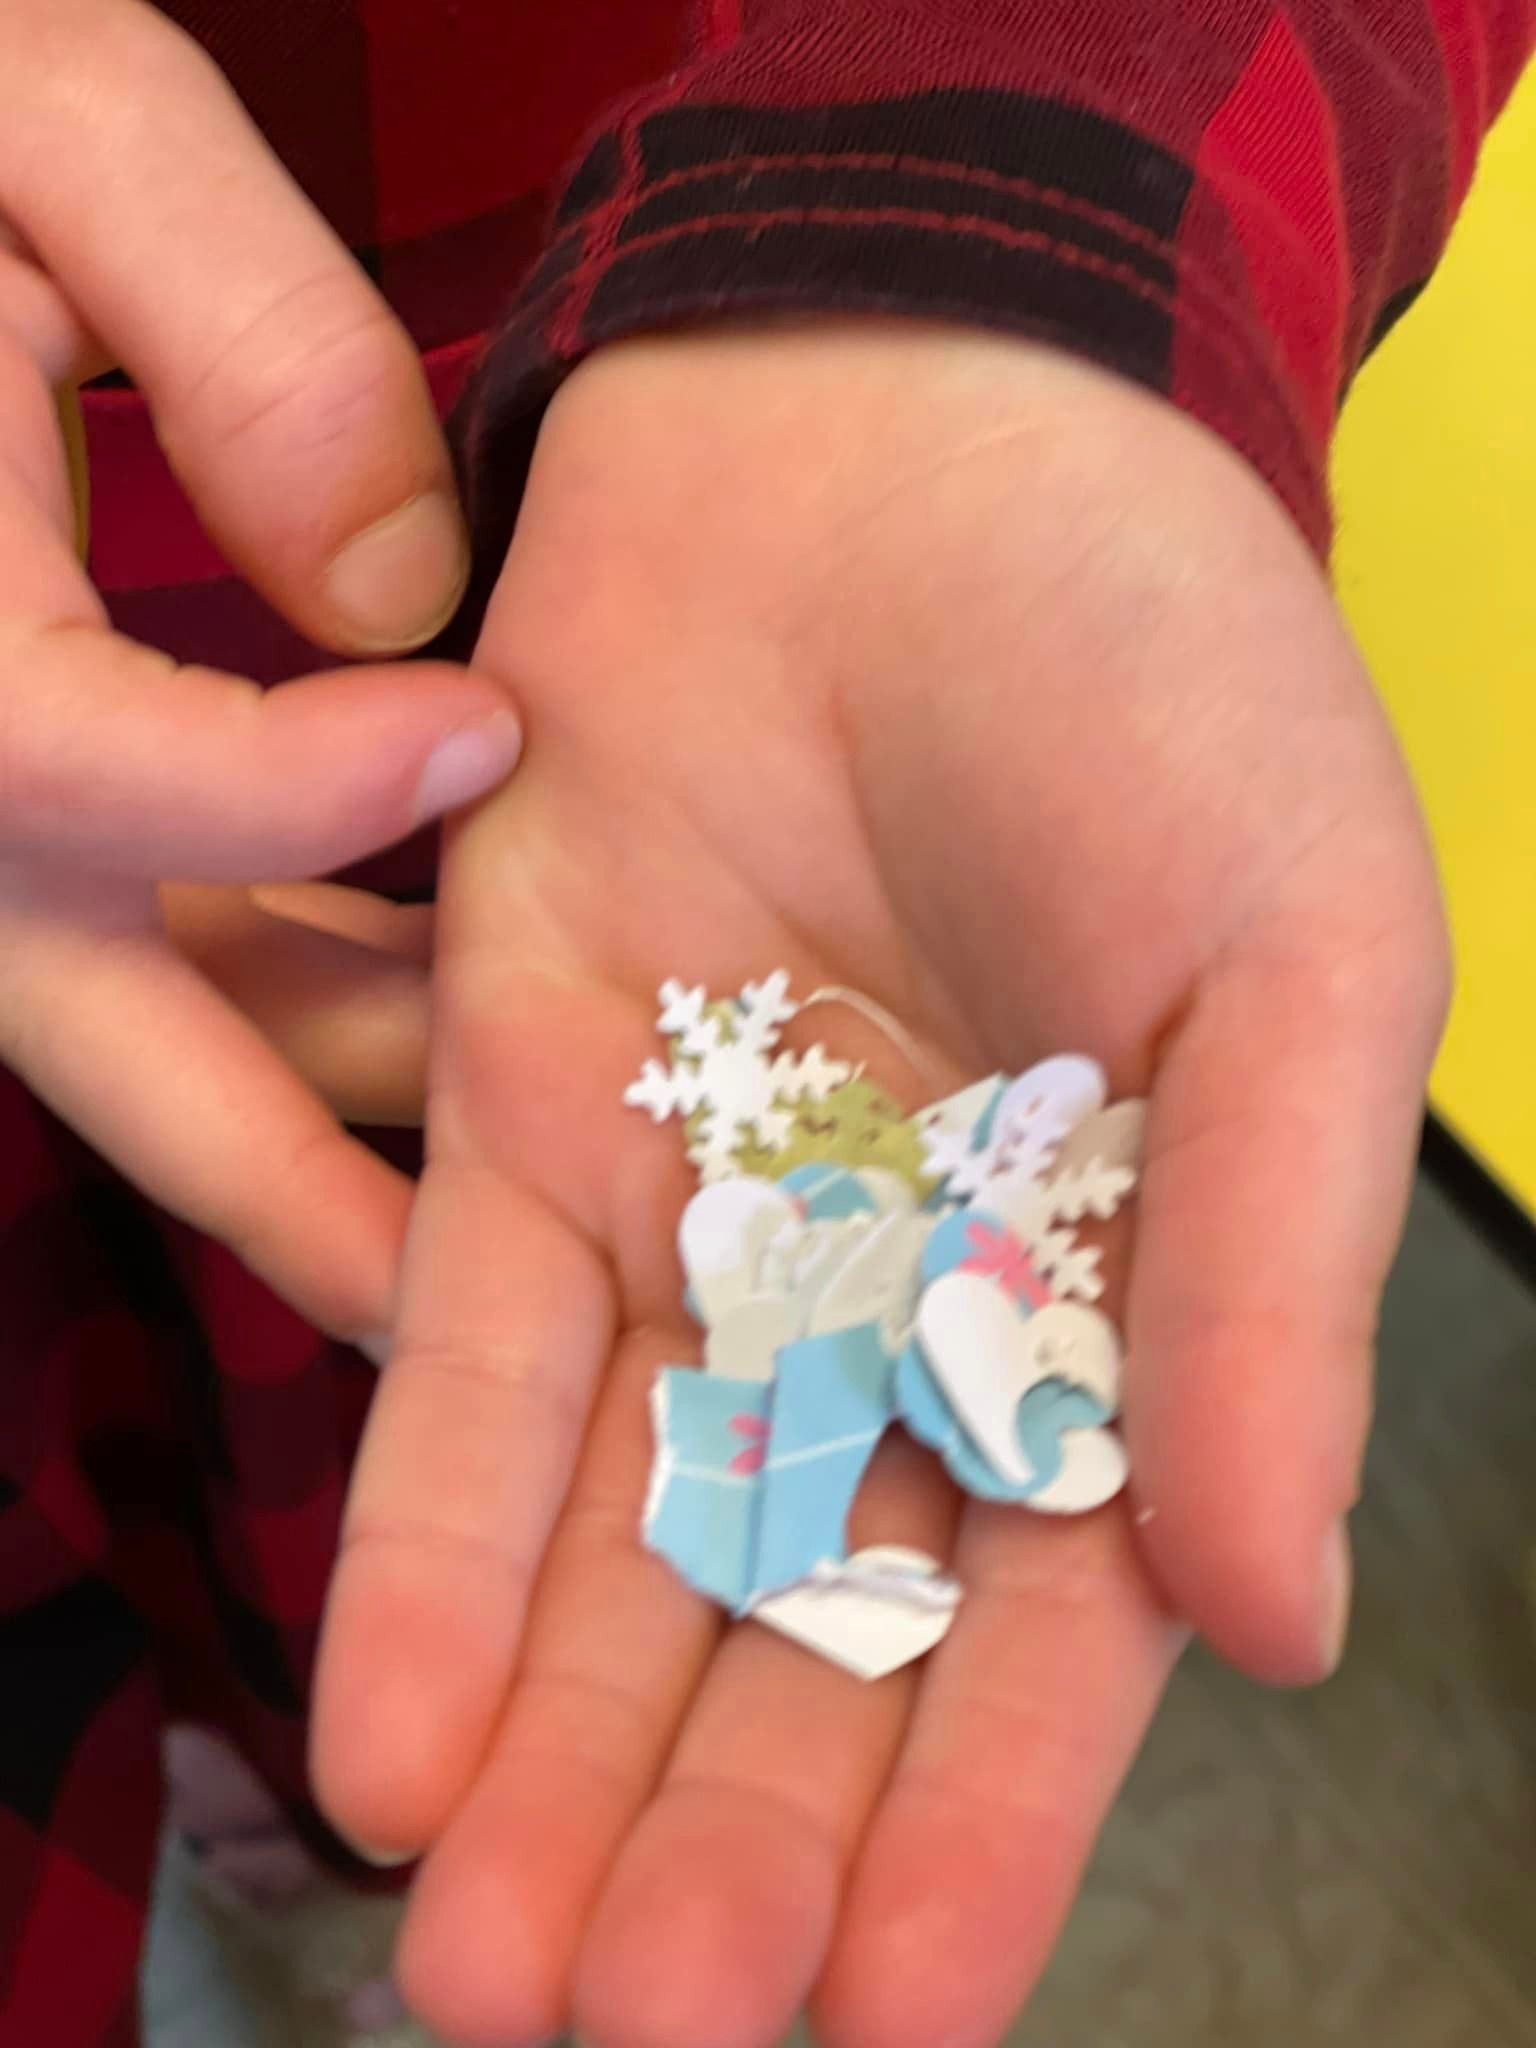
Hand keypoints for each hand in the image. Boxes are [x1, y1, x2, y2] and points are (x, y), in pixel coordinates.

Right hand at [0, 0, 518, 1344]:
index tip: (487, 730)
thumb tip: (407, 598)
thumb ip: (224, 315)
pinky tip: (423, 1000)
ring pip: (124, 1015)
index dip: (290, 787)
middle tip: (486, 1297)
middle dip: (289, 1179)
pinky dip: (275, 996)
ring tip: (509, 1207)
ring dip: (308, 1112)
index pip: (71, 774)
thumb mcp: (31, 110)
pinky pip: (129, 943)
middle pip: (95, 1020)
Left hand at [315, 324, 1447, 2046]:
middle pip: (807, 1622)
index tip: (882, 2028)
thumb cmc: (1162, 667)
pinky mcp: (523, 1110)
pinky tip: (386, 1746)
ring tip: (481, 1978)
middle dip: (722, 1838)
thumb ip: (1266, 1283)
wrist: (906, 424)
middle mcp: (896, 1286)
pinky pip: (465, 1367)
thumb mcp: (1299, 961)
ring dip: (553, 1758)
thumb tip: (1281, 1618)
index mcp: (1108, 1284)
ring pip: (623, 1542)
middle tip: (625, 2042)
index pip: (1048, 1615)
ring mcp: (701, 1211)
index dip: (975, 1831)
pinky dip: (428, 1548)